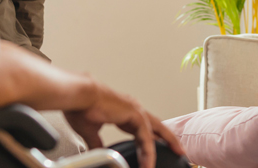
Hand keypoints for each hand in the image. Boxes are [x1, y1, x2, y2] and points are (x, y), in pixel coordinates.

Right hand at [63, 83, 184, 167]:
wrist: (78, 97)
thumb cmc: (80, 108)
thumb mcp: (91, 131)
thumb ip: (97, 143)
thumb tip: (98, 153)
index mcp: (122, 111)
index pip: (141, 127)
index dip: (149, 139)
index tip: (152, 149)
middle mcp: (131, 109)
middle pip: (156, 126)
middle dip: (168, 138)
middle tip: (179, 148)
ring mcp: (135, 110)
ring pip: (157, 130)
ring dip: (167, 143)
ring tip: (177, 153)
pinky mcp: (134, 115)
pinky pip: (146, 137)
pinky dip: (149, 150)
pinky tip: (149, 162)